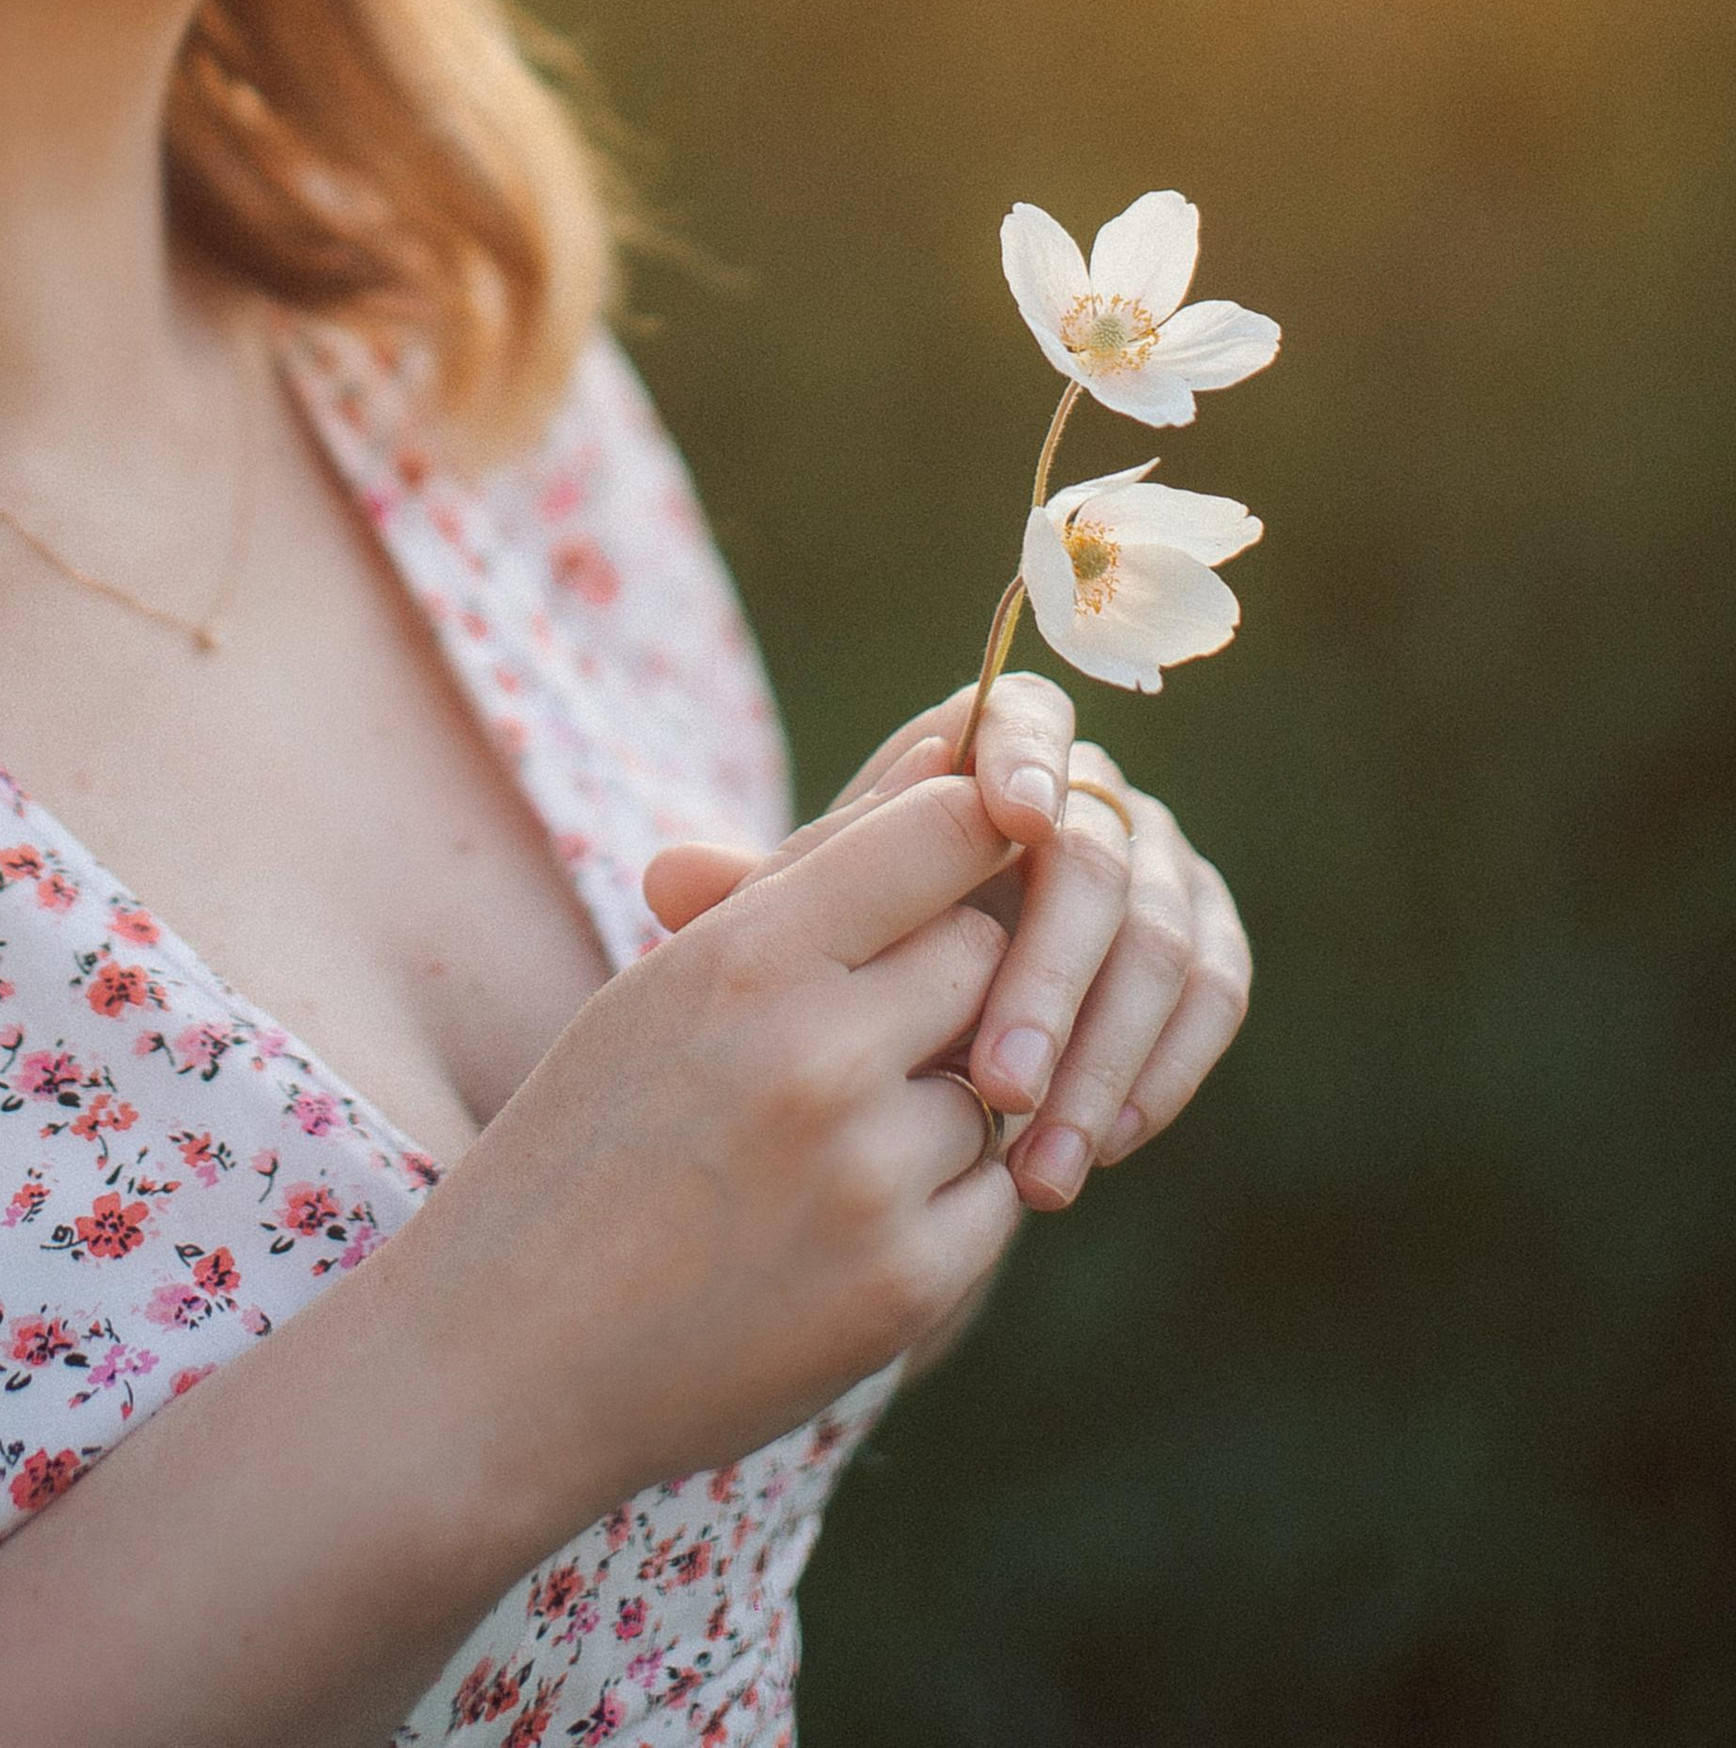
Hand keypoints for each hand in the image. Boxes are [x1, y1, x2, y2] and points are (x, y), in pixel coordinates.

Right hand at [374, 774, 1027, 1526]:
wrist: (504, 1360)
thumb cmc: (583, 1146)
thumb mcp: (664, 990)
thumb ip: (802, 889)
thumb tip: (954, 765)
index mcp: (743, 957)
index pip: (941, 832)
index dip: (969, 832)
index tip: (963, 849)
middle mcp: (817, 1054)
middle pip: (983, 955)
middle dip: (945, 982)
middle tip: (864, 1032)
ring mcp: (869, 1177)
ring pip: (994, 1084)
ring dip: (939, 1105)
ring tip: (823, 1154)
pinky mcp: (907, 1287)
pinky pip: (992, 1199)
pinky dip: (943, 1206)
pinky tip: (840, 1229)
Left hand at [646, 675, 1251, 1213]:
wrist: (927, 1042)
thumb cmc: (840, 972)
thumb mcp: (792, 940)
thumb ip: (753, 905)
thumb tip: (667, 877)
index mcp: (992, 753)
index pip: (1024, 713)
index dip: (1025, 751)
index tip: (1010, 814)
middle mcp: (1088, 794)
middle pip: (1097, 855)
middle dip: (1049, 977)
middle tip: (996, 1087)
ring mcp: (1162, 864)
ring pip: (1165, 939)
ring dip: (1104, 1056)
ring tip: (1039, 1169)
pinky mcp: (1207, 945)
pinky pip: (1214, 994)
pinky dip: (1161, 1070)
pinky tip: (1096, 1149)